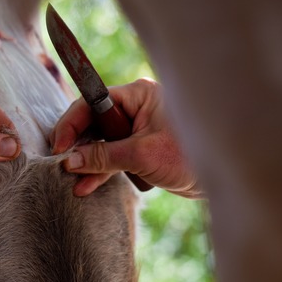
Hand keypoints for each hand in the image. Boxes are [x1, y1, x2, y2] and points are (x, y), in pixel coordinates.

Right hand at [50, 78, 199, 197]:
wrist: (223, 179)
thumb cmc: (189, 156)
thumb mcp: (142, 156)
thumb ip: (104, 157)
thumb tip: (70, 160)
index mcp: (138, 95)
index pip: (92, 103)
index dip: (71, 124)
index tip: (58, 147)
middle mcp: (136, 108)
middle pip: (94, 123)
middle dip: (77, 145)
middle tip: (59, 164)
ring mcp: (138, 129)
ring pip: (102, 143)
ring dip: (88, 163)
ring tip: (70, 181)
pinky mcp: (142, 150)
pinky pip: (113, 157)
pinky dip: (101, 171)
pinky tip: (85, 186)